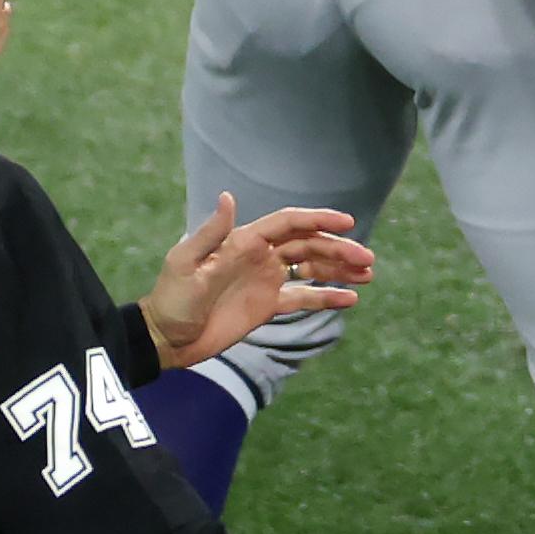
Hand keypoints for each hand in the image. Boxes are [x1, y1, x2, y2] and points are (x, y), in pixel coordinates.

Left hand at [142, 192, 368, 369]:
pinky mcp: (268, 305)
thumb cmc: (172, 298)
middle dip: (339, 249)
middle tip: (367, 260)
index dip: (319, 219)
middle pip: (309, 245)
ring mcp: (267, 280)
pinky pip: (304, 297)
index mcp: (244, 241)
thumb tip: (228, 196)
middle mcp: (261, 256)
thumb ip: (211, 233)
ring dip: (339, 269)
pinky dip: (326, 297)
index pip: (290, 223)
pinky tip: (350, 299)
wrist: (166, 338)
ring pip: (312, 268)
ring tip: (368, 275)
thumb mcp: (185, 264)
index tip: (348, 222)